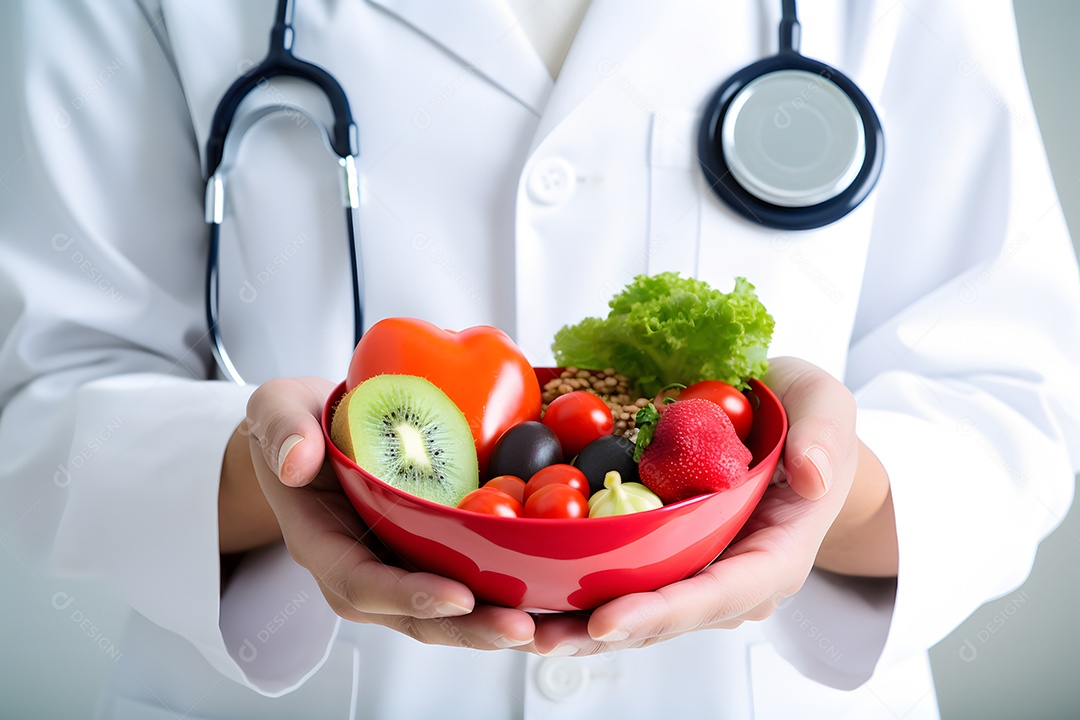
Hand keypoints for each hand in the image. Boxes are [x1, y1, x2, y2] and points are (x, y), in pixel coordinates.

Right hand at [242, 377, 534, 649]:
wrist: (316, 430)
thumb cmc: (297, 424)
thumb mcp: (276, 411)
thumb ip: (281, 430)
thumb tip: (294, 460)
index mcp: (324, 545)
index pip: (362, 583)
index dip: (407, 596)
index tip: (455, 597)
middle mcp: (367, 569)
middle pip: (417, 616)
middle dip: (468, 628)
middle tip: (520, 628)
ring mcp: (403, 566)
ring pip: (451, 612)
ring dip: (498, 623)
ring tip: (548, 627)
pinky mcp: (434, 554)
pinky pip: (472, 581)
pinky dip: (510, 593)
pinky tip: (554, 595)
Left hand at [527, 356, 894, 655]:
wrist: (793, 430)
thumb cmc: (808, 419)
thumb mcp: (826, 406)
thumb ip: (825, 438)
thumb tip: (812, 477)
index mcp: (776, 553)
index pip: (722, 593)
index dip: (664, 611)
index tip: (608, 619)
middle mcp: (733, 578)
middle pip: (667, 618)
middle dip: (602, 632)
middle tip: (539, 636)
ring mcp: (698, 573)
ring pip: (638, 612)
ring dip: (577, 626)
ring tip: (518, 630)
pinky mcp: (669, 559)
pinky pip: (624, 584)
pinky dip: (577, 594)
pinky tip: (527, 598)